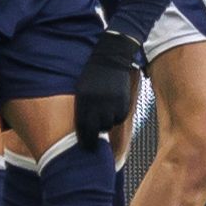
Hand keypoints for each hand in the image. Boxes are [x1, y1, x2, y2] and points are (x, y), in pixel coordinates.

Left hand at [73, 30, 140, 148]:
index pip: (84, 127)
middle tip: (94, 136)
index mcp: (84, 101)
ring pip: (110, 124)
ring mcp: (113, 103)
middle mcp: (99, 103)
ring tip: (103, 114)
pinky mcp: (124, 101)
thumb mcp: (81, 90)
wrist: (110, 58)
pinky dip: (116, 116)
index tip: (86, 147)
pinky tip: (112, 107)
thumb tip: (82, 128)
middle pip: (98, 128)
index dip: (85, 140)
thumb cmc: (91, 75)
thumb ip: (81, 108)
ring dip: (106, 123)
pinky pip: (120, 117)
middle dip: (96, 132)